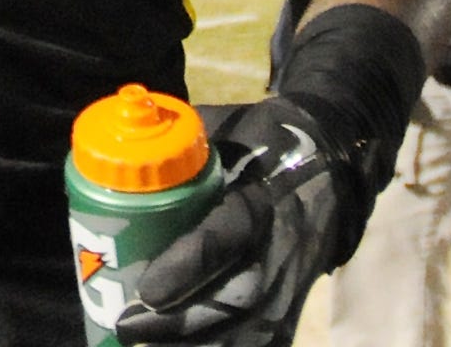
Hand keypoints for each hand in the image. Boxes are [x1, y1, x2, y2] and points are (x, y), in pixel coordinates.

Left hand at [114, 98, 356, 343]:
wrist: (332, 160)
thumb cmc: (263, 138)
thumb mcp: (223, 126)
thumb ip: (176, 145)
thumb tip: (119, 158)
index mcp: (261, 189)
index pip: (227, 236)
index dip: (187, 268)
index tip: (146, 292)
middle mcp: (283, 240)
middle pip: (237, 299)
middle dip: (181, 325)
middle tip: (128, 327)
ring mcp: (295, 279)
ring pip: (252, 331)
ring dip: (198, 345)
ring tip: (147, 345)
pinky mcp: (297, 304)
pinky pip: (267, 340)